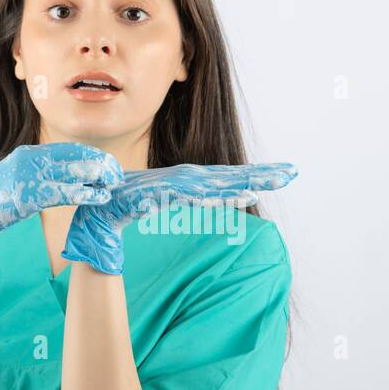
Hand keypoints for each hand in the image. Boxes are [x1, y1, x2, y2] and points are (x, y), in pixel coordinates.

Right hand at [0, 142, 122, 280]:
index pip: (65, 149)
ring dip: (96, 175)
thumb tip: (56, 180)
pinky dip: (85, 193)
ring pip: (71, 171)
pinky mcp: (27, 194)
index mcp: (25, 154)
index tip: (106, 162)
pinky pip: (63, 192)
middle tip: (117, 172)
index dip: (89, 155)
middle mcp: (27, 159)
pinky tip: (100, 197)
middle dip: (98, 162)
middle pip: (72, 156)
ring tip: (114, 182)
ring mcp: (26, 175)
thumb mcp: (14, 183)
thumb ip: (34, 177)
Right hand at [60, 161, 297, 274]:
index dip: (259, 175)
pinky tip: (219, 199)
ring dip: (236, 186)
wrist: (97, 215)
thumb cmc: (134, 205)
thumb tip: (232, 195)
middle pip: (227, 178)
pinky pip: (180, 199)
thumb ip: (199, 197)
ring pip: (209, 188)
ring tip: (264, 188)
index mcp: (190, 180)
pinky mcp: (151, 196)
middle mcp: (183, 179)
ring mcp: (168, 187)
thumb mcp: (174, 200)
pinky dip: (199, 198)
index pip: (230, 177)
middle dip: (259, 176)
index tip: (288, 175)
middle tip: (291, 175)